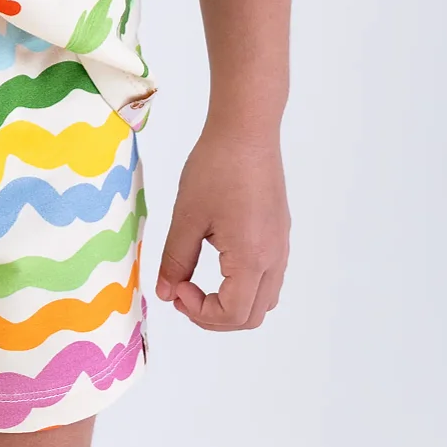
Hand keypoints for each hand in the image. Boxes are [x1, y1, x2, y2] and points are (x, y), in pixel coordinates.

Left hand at [155, 125, 288, 329]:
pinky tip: (218, 262)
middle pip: (252, 316)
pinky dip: (243, 285)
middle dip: (214, 315)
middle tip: (183, 293)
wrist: (246, 130)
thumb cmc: (215, 168)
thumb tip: (165, 293)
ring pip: (263, 299)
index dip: (199, 312)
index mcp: (252, 259)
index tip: (176, 288)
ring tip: (198, 281)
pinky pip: (268, 277)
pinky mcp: (279, 232)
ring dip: (231, 303)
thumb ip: (176, 260)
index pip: (233, 314)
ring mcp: (281, 246)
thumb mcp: (187, 216)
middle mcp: (274, 258)